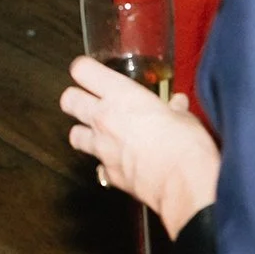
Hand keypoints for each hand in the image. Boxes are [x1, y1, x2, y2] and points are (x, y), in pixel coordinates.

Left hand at [60, 56, 221, 238]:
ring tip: (99, 134)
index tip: (90, 73)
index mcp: (121, 95)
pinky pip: (98, 166)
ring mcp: (102, 148)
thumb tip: (177, 104)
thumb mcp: (183, 117)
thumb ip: (174, 109)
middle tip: (88, 101)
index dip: (84, 70)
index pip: (82, 70)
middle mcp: (104, 118)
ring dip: (84, 133)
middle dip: (75, 100)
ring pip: (74, 135)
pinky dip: (105, 164)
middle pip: (69, 101)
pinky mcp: (108, 174)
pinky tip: (120, 164)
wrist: (182, 183)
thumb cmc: (185, 143)